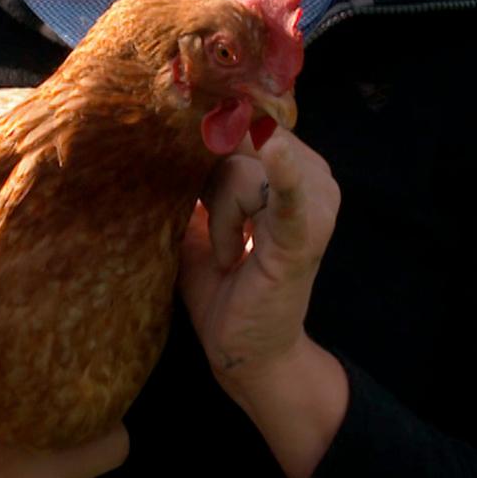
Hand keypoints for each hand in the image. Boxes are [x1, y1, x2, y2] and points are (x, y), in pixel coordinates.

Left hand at [176, 127, 340, 397]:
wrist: (246, 353)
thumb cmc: (226, 288)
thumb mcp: (202, 222)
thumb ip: (196, 177)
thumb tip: (163, 133)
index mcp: (292, 169)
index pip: (242, 125)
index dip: (212, 143)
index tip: (200, 186)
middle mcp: (313, 178)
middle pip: (238, 144)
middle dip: (213, 187)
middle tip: (221, 243)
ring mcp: (313, 207)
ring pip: (239, 170)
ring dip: (221, 214)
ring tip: (231, 256)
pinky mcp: (302, 238)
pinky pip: (289, 196)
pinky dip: (282, 174)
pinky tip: (275, 152)